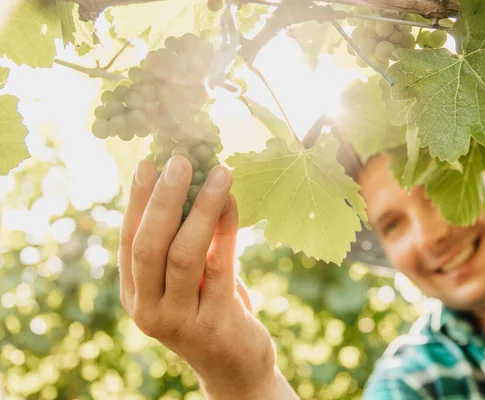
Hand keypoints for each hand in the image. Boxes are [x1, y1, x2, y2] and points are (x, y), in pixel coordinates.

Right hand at [118, 156, 278, 398]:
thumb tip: (188, 185)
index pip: (129, 240)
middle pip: (148, 246)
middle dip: (163, 199)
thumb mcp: (186, 281)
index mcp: (135, 294)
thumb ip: (181, 244)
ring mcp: (179, 320)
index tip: (147, 161)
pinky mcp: (215, 323)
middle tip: (179, 160)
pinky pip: (221, 266)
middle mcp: (148, 309)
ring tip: (218, 171)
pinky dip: (227, 229)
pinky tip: (233, 201)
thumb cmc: (209, 313)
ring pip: (184, 254)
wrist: (234, 367)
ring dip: (201, 208)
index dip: (136, 200)